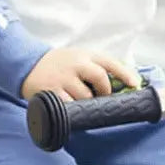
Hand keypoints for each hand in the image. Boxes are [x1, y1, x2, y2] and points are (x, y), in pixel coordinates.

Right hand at [21, 47, 141, 101]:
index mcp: (85, 55)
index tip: (135, 84)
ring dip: (88, 103)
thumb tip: (122, 84)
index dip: (125, 73)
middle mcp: (75, 64)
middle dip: (105, 91)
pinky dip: (74, 109)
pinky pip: (70, 105)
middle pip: (100, 77)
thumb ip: (96, 67)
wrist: (28, 64)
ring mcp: (63, 77)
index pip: (110, 62)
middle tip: (101, 97)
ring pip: (86, 95)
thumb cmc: (59, 64)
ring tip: (82, 102)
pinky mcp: (52, 91)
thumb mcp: (78, 58)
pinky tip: (72, 108)